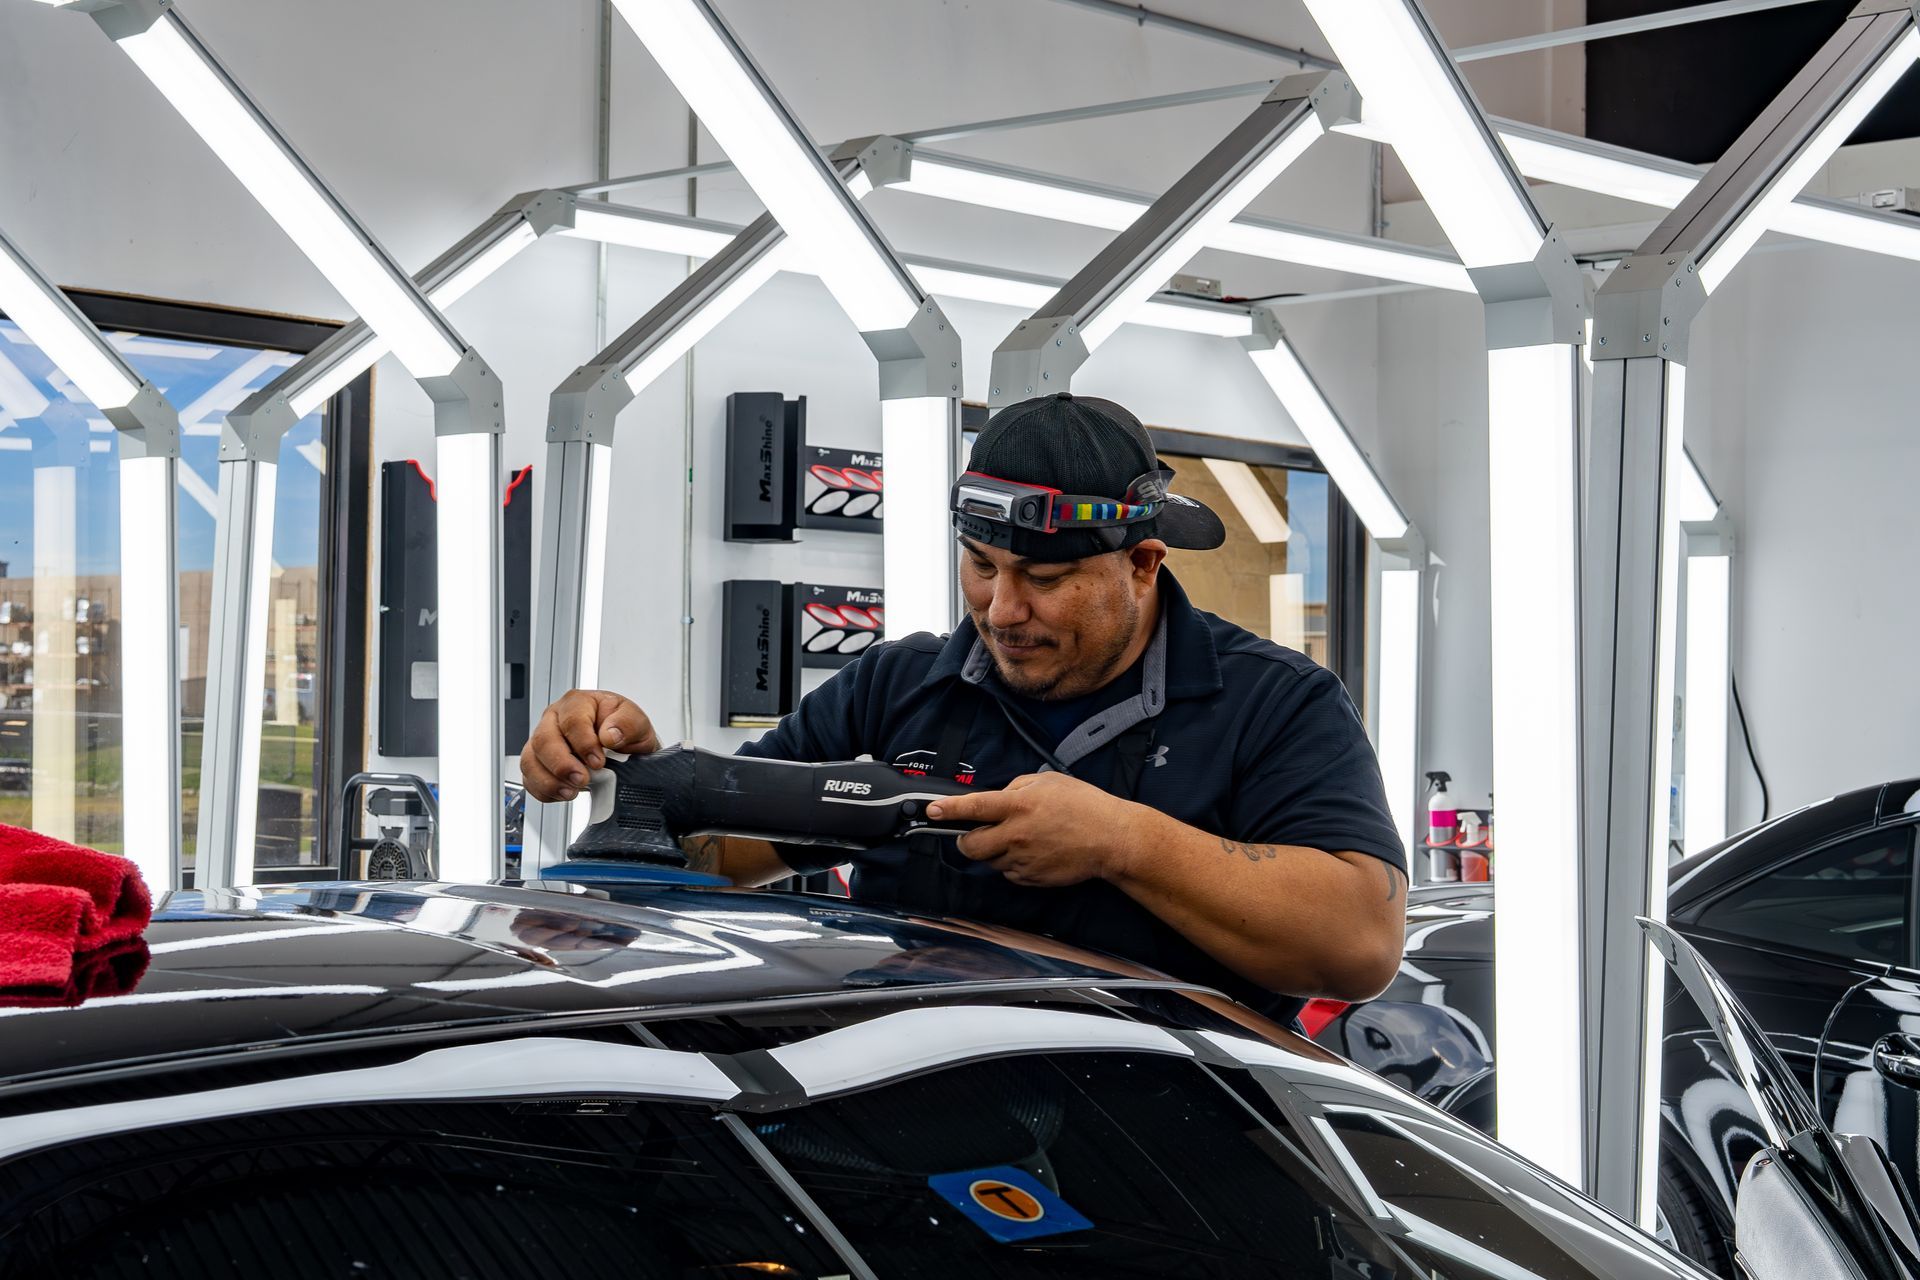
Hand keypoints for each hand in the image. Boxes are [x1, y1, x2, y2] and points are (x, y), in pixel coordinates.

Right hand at [519, 690, 659, 802]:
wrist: (622, 749)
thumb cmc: (624, 730)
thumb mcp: (637, 723)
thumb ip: (627, 724)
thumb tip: (610, 735)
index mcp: (578, 703)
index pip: (572, 721)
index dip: (584, 744)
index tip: (598, 761)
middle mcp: (555, 719)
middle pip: (544, 740)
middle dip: (562, 765)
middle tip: (582, 779)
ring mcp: (543, 740)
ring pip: (531, 760)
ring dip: (550, 781)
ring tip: (572, 791)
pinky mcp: (538, 762)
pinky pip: (529, 778)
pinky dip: (544, 790)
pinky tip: (564, 792)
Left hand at [926, 772, 1147, 887]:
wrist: (1111, 839)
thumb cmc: (1084, 805)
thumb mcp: (1048, 781)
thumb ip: (1017, 787)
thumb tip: (998, 797)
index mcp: (1019, 805)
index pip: (974, 807)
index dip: (949, 809)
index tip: (933, 811)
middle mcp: (1016, 834)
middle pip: (971, 846)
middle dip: (965, 840)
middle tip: (973, 833)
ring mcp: (1023, 859)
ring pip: (990, 861)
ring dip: (993, 851)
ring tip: (1018, 839)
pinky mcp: (1032, 878)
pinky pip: (1009, 873)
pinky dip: (1012, 864)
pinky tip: (1032, 852)